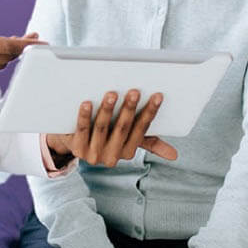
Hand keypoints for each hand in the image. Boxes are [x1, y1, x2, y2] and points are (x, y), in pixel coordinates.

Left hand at [46, 90, 177, 166]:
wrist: (72, 143)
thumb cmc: (106, 135)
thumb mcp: (127, 139)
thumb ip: (149, 143)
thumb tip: (175, 156)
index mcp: (127, 152)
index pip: (142, 130)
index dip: (150, 113)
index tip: (157, 95)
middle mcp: (112, 157)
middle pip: (122, 129)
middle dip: (129, 109)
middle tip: (134, 91)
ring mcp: (93, 154)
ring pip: (102, 128)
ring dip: (107, 110)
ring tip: (111, 93)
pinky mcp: (77, 148)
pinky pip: (82, 129)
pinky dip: (84, 116)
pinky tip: (87, 102)